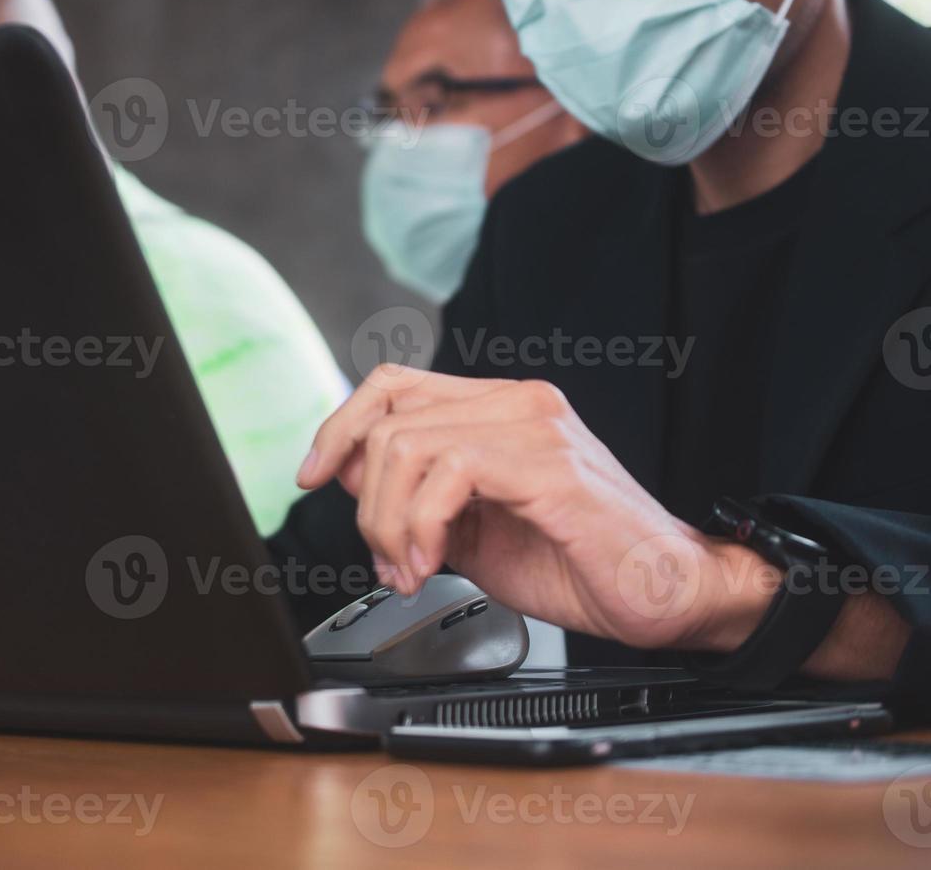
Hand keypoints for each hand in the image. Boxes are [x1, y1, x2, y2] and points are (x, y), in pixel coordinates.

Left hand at [297, 368, 774, 651]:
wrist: (667, 595)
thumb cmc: (584, 564)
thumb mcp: (472, 529)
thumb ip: (416, 495)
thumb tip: (346, 473)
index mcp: (499, 409)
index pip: (393, 385)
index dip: (340, 426)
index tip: (312, 476)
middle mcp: (517, 403)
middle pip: (388, 418)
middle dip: (363, 501)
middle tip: (385, 559)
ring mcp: (534, 427)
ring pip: (407, 445)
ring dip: (389, 521)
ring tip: (412, 568)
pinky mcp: (549, 464)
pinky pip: (448, 473)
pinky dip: (422, 526)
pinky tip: (435, 563)